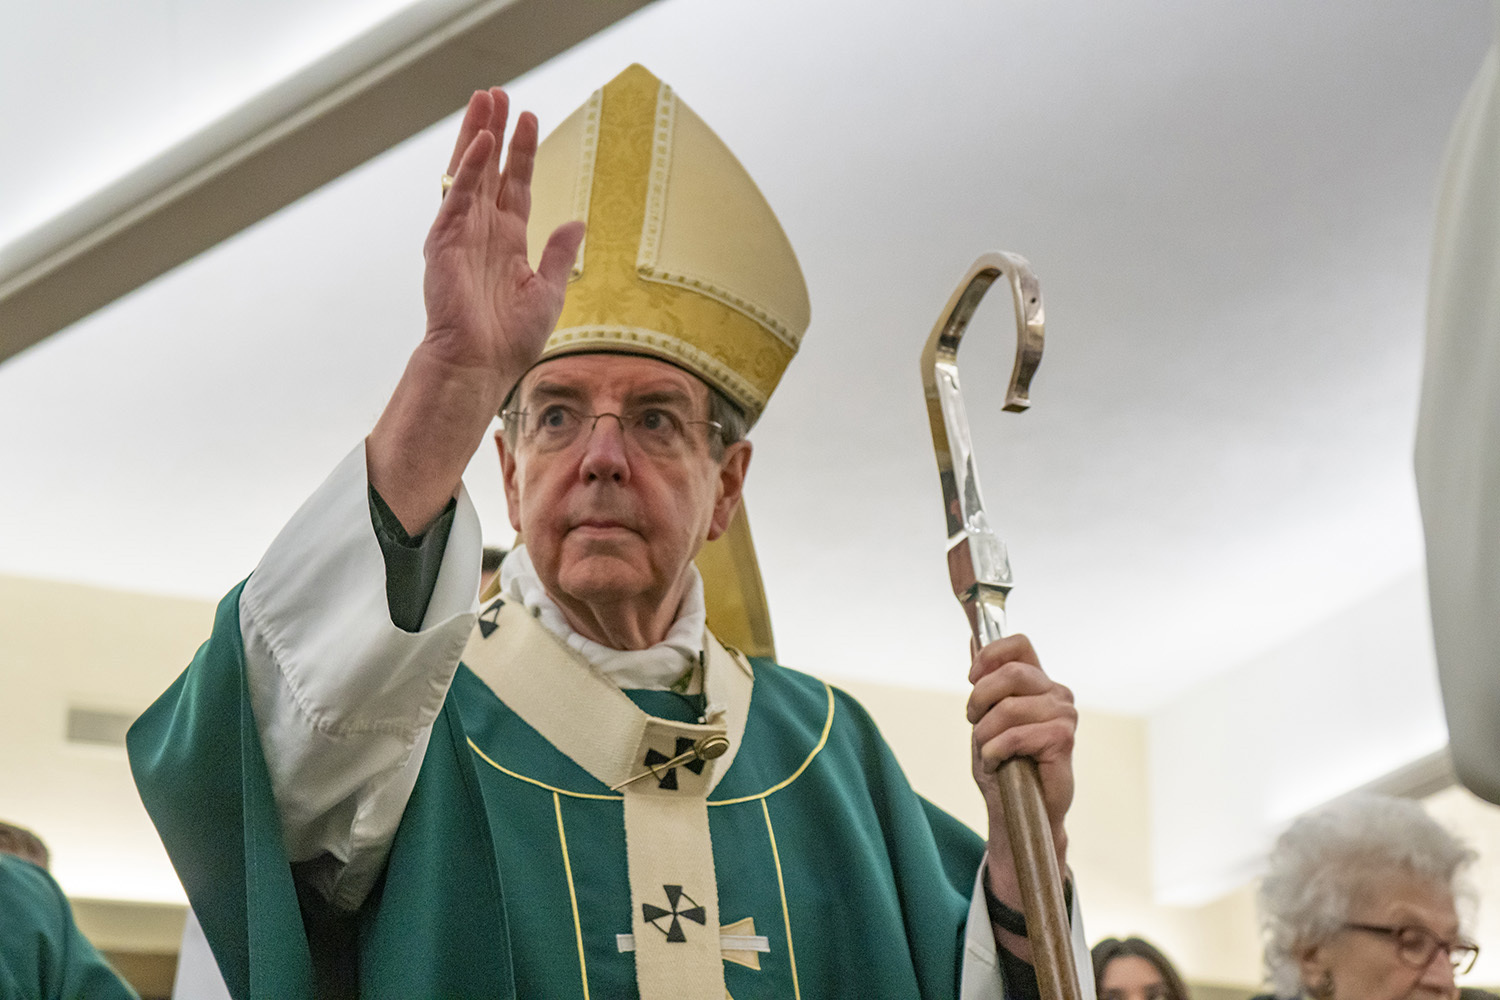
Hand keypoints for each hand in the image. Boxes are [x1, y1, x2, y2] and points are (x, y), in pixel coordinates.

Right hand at [422, 87, 585, 400]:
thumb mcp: (548, 291)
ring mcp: (460, 233)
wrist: (480, 365)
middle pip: (489, 168)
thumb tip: (578, 221)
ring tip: (485, 98)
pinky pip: (457, 196)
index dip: (522, 152)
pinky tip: (480, 141)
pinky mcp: (443, 241)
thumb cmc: (511, 340)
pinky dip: (468, 168)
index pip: (515, 185)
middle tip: (499, 93)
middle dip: (495, 130)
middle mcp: (483, 231)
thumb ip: (560, 254)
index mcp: (508, 242)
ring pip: (468, 172)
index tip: (530, 118)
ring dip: (477, 134)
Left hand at [967, 634, 1075, 934]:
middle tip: (973, 723)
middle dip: (979, 699)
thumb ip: (985, 681)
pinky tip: (999, 764)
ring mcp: (1063, 714)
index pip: (1019, 643)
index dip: (990, 654)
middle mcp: (1056, 693)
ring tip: (989, 752)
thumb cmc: (1004, 764)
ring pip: (1008, 707)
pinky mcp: (1063, 739)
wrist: (1017, 810)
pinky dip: (996, 751)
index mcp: (1038, 682)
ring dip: (986, 734)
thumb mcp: (986, 717)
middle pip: (1009, 672)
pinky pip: (1017, 734)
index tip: (971, 677)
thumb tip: (972, 639)